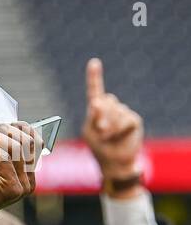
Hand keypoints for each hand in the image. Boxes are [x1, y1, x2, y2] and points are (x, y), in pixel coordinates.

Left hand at [0, 122, 39, 222]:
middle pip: (26, 143)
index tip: (2, 122)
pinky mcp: (10, 188)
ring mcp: (22, 187)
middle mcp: (29, 182)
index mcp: (28, 176)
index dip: (20, 128)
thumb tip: (0, 122)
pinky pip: (1, 157)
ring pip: (14, 149)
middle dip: (4, 131)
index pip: (34, 143)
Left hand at [81, 57, 143, 193]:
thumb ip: (94, 117)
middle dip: (100, 117)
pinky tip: (118, 138)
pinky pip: (125, 121)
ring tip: (109, 138)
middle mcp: (110, 108)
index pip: (95, 91)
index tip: (94, 62)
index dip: (95, 77)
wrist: (116, 162)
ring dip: (109, 127)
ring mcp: (123, 113)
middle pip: (105, 102)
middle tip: (100, 132)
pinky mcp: (133, 121)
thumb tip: (96, 102)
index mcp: (96, 111)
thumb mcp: (91, 133)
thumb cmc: (100, 147)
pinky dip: (119, 131)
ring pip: (115, 112)